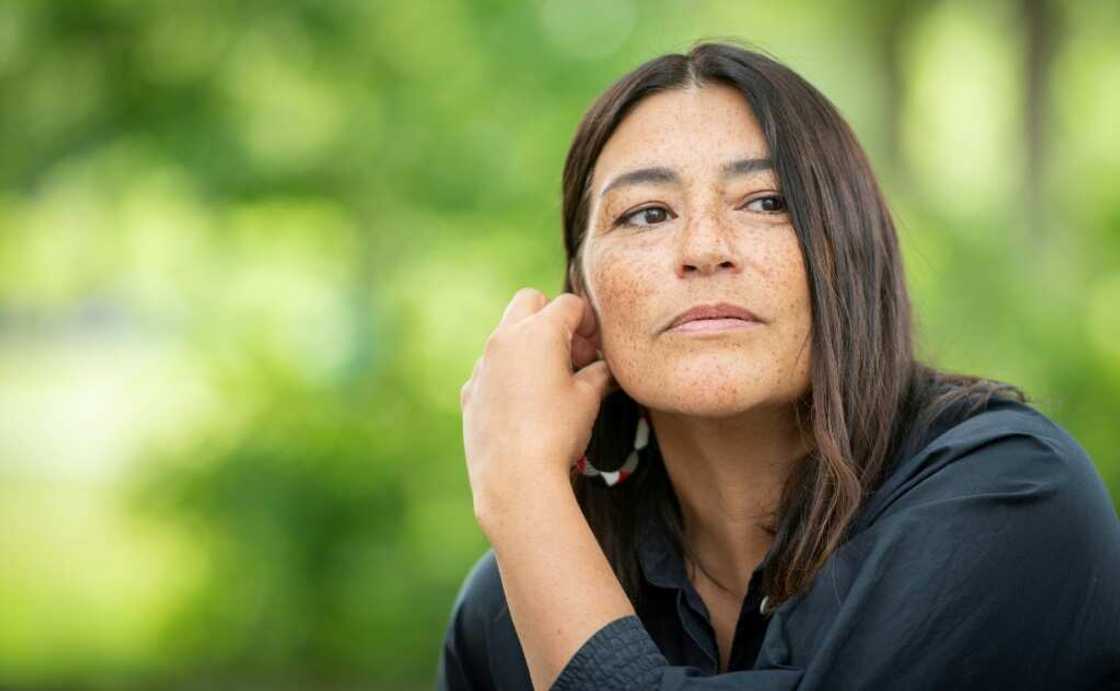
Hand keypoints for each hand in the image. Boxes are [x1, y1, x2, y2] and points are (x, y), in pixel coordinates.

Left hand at [460, 288, 612, 526]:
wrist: (515, 477)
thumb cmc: (557, 433)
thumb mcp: (588, 399)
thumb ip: (600, 374)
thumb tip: (606, 370)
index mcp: (538, 332)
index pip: (568, 304)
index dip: (588, 322)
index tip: (595, 348)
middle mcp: (504, 339)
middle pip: (529, 301)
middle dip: (552, 317)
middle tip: (572, 353)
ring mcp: (483, 364)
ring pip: (506, 334)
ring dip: (529, 345)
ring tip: (551, 381)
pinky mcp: (471, 390)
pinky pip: (491, 367)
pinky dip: (509, 373)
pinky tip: (525, 404)